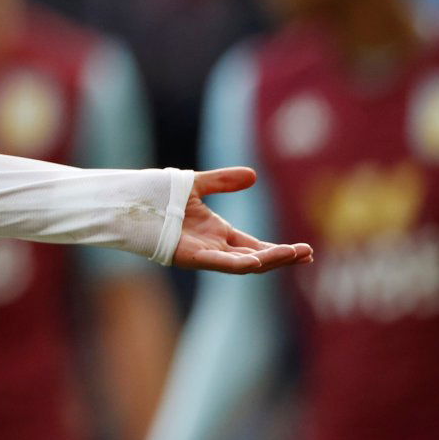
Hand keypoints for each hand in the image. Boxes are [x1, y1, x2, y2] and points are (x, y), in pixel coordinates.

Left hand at [171, 167, 313, 272]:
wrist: (131, 202)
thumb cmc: (159, 197)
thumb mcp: (197, 186)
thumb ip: (223, 182)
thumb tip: (253, 175)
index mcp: (218, 234)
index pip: (256, 246)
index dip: (280, 250)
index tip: (304, 251)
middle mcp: (214, 247)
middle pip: (256, 258)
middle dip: (282, 258)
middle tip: (307, 255)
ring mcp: (203, 254)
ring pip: (243, 264)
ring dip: (268, 261)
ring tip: (293, 255)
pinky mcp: (188, 256)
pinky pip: (218, 263)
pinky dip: (238, 263)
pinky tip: (257, 261)